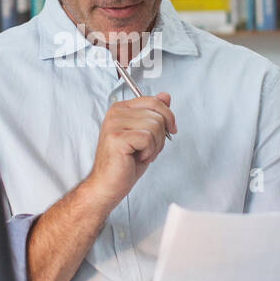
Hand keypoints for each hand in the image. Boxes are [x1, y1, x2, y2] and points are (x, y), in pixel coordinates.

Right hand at [85, 92, 176, 209]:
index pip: (154, 101)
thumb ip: (154, 114)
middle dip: (160, 136)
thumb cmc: (125, 162)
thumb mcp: (146, 134)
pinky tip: (136, 157)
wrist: (109, 184)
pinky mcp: (117, 137)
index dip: (168, 116)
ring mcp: (114, 124)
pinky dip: (148, 152)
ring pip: (154, 126)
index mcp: (121, 109)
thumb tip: (166, 96)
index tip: (170, 130)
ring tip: (140, 154)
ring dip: (154, 146)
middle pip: (157, 115)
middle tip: (147, 149)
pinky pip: (147, 138)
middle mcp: (116, 113)